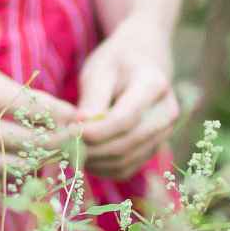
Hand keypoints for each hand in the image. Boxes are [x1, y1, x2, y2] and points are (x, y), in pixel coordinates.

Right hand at [0, 30, 77, 189]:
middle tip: (77, 139)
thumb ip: (4, 89)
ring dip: (36, 161)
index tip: (80, 116)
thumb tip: (49, 109)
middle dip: (56, 141)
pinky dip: (9, 173)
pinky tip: (23, 166)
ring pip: (9, 165)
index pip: (29, 106)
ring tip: (54, 154)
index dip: (60, 114)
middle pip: (24, 140)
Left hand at [73, 16, 179, 179]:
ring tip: (71, 147)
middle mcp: (166, 113)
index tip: (69, 131)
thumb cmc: (117, 61)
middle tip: (63, 144)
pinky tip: (85, 154)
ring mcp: (164, 134)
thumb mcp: (100, 70)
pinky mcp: (154, 148)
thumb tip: (80, 128)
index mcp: (154, 85)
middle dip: (92, 149)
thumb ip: (93, 98)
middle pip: (126, 144)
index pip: (125, 119)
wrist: (143, 61)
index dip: (95, 131)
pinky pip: (126, 168)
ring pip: (126, 161)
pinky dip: (102, 168)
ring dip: (94, 161)